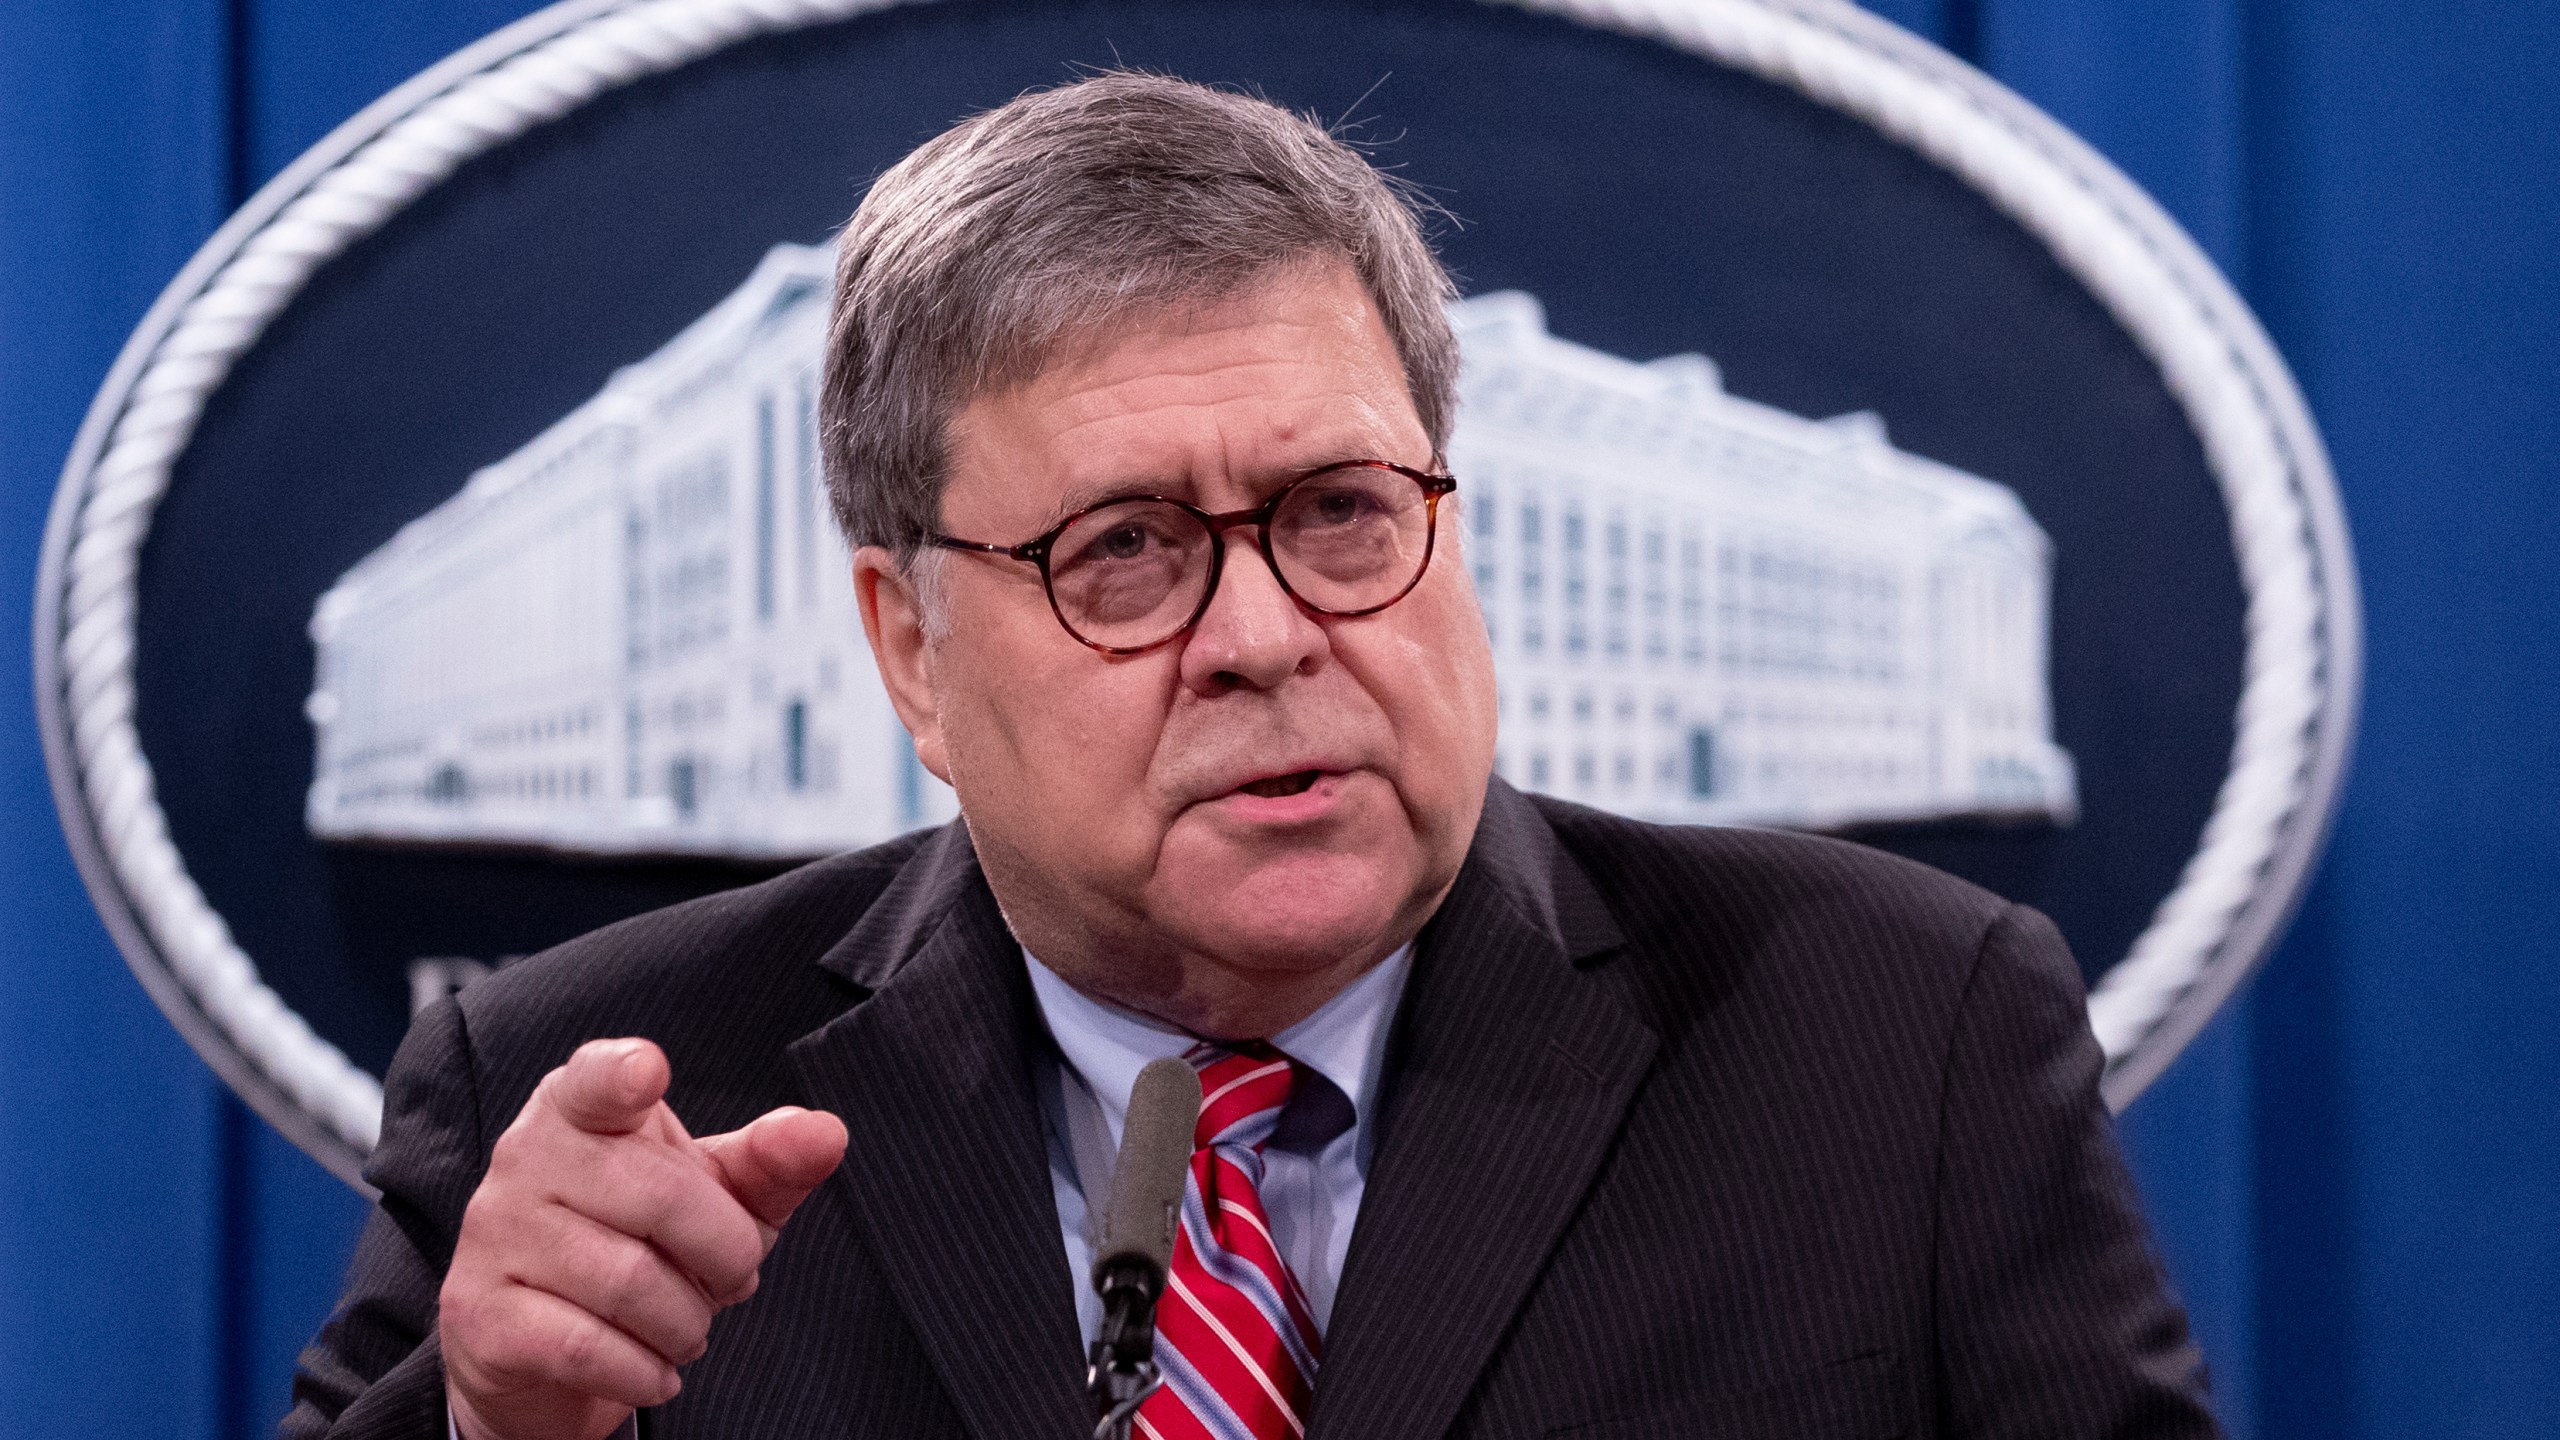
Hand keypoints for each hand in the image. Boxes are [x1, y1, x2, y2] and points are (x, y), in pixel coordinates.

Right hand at [440, 1037, 848, 1439]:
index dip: (622, 1073)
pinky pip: (585, 1347)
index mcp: (582, 1107)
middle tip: (731, 1278)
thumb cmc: (644, 1247)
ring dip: (687, 1323)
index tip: (647, 1070)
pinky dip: (644, 1371)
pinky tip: (654, 1369)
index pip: (597, 1079)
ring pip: (627, 1282)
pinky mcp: (479, 1312)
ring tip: (687, 1326)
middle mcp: (525, 1156)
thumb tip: (826, 1133)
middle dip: (725, 1254)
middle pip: (660, 1198)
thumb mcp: (717, 1199)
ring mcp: (494, 1233)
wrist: (547, 1353)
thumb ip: (770, 1162)